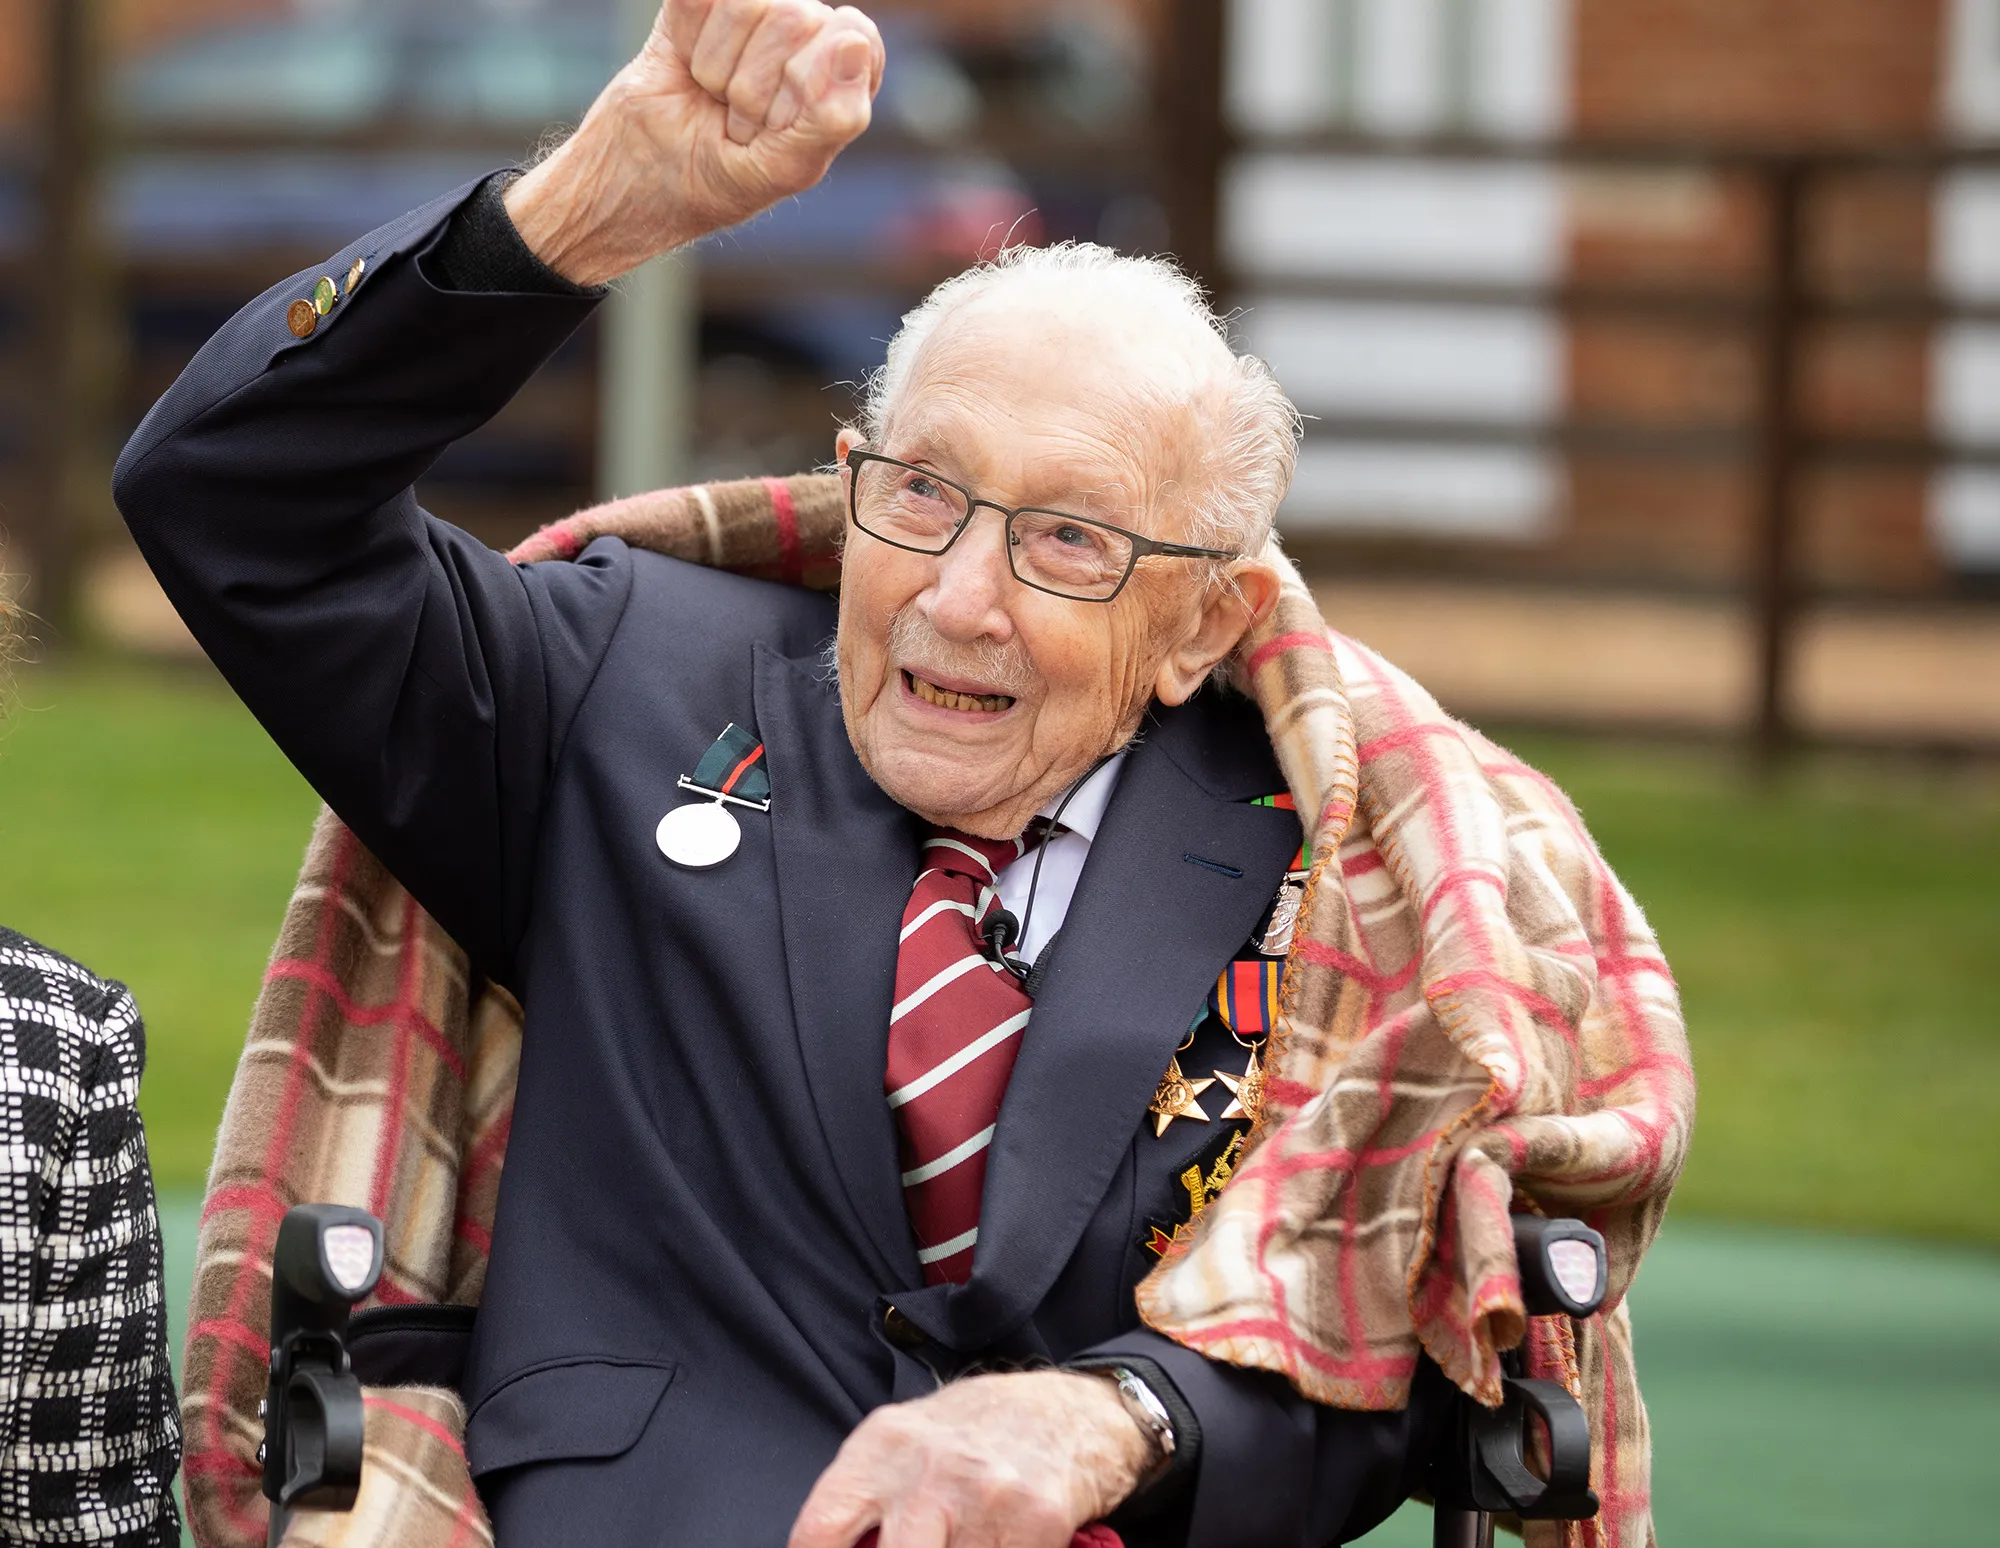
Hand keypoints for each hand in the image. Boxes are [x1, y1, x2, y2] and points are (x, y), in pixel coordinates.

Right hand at [505, 0, 883, 284]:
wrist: (634, 178)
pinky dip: (688, 39)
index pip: (851, 38)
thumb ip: (833, 117)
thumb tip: (854, 44)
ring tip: (714, 99)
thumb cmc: (718, 182)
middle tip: (738, 122)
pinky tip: (688, 66)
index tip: (777, 128)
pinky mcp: (700, 1)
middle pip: (796, 16)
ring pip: (747, 4)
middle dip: (756, 87)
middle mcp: (804, 33)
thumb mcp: (784, 169)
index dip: (808, 84)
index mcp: (843, 73)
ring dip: (719, 69)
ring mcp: (753, 13)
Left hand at [788, 1371, 1154, 1547]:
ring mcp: (984, 1496)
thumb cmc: (979, 1431)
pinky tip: (1001, 1542)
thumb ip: (869, 1495)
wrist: (1072, 1410)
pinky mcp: (1037, 1520)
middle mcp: (929, 1468)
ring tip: (962, 1539)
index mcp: (884, 1444)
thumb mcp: (909, 1441)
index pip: (819, 1529)